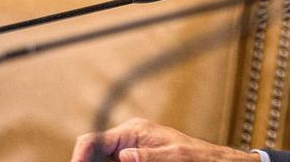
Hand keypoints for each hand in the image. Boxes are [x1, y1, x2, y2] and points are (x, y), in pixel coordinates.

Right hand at [70, 118, 257, 161]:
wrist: (210, 160)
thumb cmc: (196, 156)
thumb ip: (148, 156)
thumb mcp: (173, 157)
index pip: (92, 141)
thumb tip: (125, 155)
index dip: (79, 157)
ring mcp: (128, 151)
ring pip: (99, 161)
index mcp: (133, 130)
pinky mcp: (132, 159)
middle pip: (91, 153)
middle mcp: (126, 139)